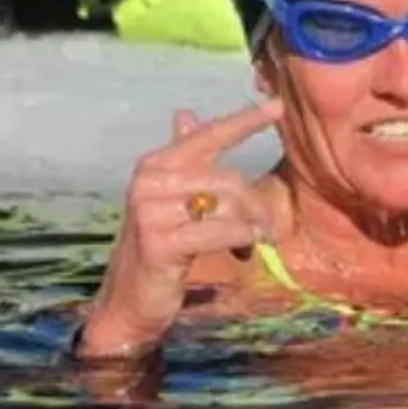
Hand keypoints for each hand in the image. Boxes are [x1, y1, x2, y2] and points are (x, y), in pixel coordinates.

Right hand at [78, 99, 282, 358]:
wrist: (128, 301)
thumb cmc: (159, 246)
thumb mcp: (171, 199)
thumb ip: (183, 157)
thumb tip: (184, 112)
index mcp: (156, 164)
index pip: (208, 135)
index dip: (245, 120)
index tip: (279, 106)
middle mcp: (149, 180)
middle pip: (227, 177)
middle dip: (254, 203)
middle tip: (267, 226)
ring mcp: (150, 211)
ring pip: (226, 204)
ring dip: (249, 225)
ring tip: (252, 241)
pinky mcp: (159, 242)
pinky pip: (219, 231)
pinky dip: (240, 238)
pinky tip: (244, 250)